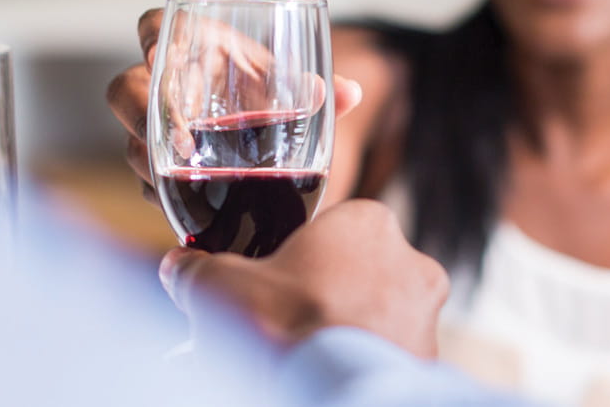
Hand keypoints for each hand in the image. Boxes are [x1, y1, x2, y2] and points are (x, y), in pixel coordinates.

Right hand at [106, 8, 362, 202]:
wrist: (261, 123)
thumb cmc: (264, 87)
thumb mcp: (285, 84)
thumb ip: (311, 87)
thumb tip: (349, 94)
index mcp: (190, 45)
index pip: (153, 26)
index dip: (149, 39)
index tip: (158, 56)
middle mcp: (161, 84)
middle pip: (124, 90)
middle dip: (140, 115)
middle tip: (181, 143)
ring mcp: (153, 127)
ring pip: (134, 143)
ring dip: (154, 164)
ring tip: (188, 181)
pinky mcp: (157, 165)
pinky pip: (146, 181)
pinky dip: (167, 197)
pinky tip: (191, 210)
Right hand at [158, 199, 448, 358]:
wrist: (325, 394)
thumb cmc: (282, 326)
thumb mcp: (220, 285)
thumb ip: (197, 268)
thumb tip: (179, 267)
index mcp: (368, 221)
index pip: (332, 229)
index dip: (298, 256)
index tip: (275, 283)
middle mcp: (412, 261)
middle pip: (358, 272)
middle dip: (325, 295)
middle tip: (287, 323)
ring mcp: (427, 315)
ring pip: (378, 315)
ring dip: (348, 330)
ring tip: (304, 353)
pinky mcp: (430, 361)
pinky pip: (391, 355)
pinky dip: (363, 363)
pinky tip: (327, 373)